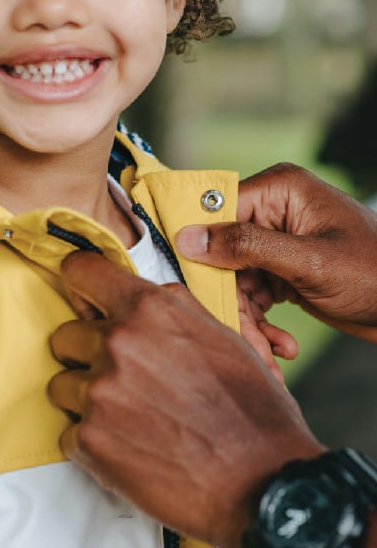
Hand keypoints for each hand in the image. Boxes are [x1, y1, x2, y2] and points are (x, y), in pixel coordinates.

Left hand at [49, 251, 322, 546]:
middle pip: (65, 336)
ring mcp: (99, 393)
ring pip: (63, 385)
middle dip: (85, 353)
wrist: (260, 478)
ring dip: (86, 398)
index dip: (79, 283)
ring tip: (128, 415)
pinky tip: (129, 445)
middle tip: (118, 374)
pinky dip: (92, 439)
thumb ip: (173, 306)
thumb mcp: (221, 336)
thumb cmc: (249, 406)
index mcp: (149, 310)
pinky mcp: (89, 441)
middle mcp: (117, 344)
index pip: (81, 271)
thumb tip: (145, 292)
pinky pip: (69, 431)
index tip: (82, 297)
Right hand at [176, 163, 376, 341]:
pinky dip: (262, 324)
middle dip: (234, 304)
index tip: (196, 289)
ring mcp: (274, 242)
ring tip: (271, 356)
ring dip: (250, 323)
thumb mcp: (308, 261)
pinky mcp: (278, 268)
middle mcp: (271, 211)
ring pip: (235, 282)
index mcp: (278, 191)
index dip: (203, 250)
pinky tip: (282, 346)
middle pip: (223, 256)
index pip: (217, 212)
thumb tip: (188, 237)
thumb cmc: (373, 273)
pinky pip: (252, 295)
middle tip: (251, 344)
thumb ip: (247, 246)